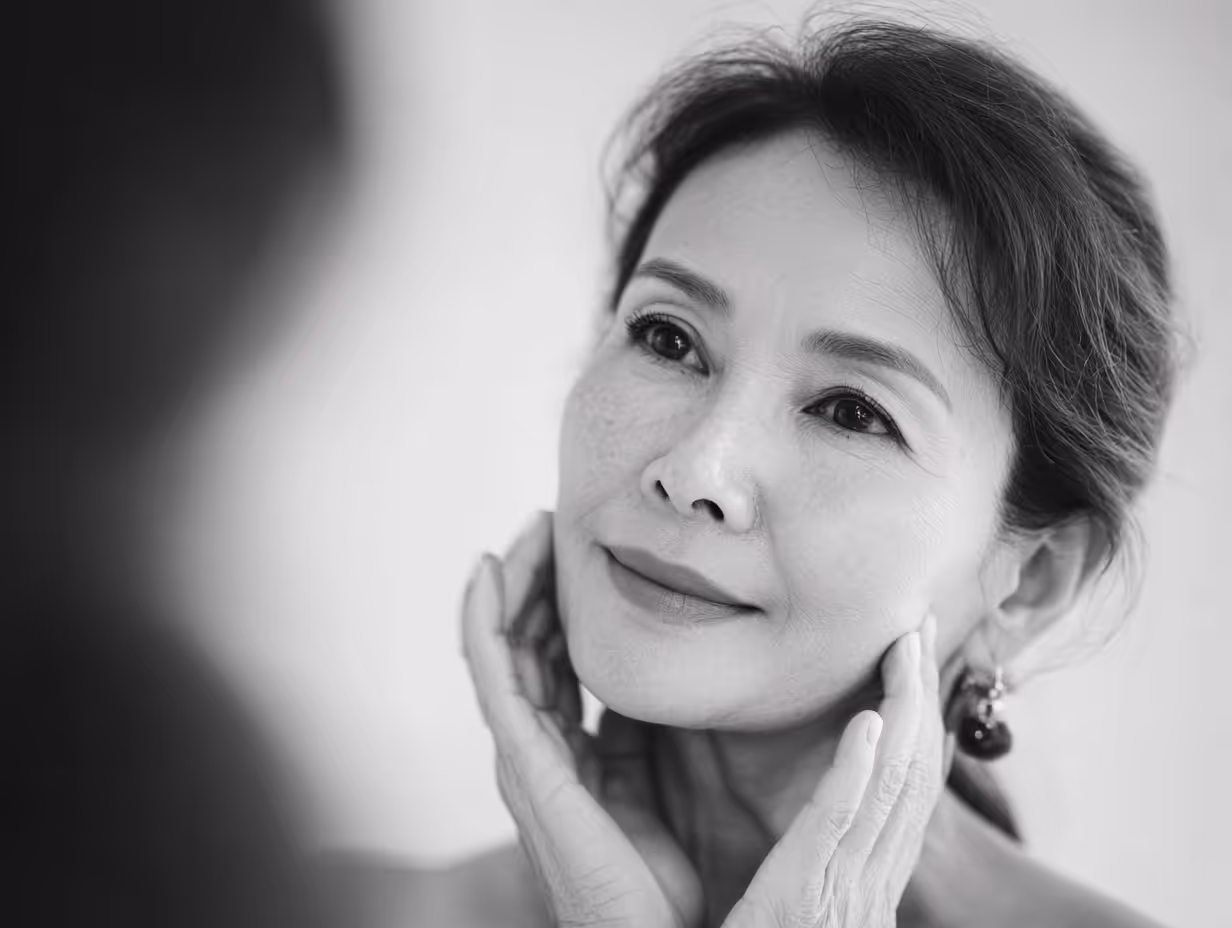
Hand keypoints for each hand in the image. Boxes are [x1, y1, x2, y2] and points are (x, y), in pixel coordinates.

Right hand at [460, 511, 701, 927]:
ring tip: (524, 534)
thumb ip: (650, 732)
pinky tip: (487, 574)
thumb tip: (667, 677)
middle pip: (523, 649)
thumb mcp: (661, 782)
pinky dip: (483, 623)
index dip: (557, 606)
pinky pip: (496, 678)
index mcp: (573, 754)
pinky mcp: (526, 764)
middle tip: (546, 525)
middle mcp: (539, 751)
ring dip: (510, 588)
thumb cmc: (662, 880)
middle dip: (531, 585)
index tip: (574, 550)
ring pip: (504, 652)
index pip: (553, 663)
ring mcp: (526, 757)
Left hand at [723, 615, 945, 926]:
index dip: (911, 715)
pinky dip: (860, 775)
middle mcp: (866, 885)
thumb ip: (805, 855)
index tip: (907, 654)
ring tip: (905, 647)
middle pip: (910, 774)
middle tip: (918, 626)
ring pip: (893, 789)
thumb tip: (809, 802)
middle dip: (919, 696)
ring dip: (904, 711)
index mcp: (858, 881)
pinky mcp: (806, 906)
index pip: (898, 784)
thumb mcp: (792, 905)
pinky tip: (869, 724)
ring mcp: (846, 897)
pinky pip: (841, 831)